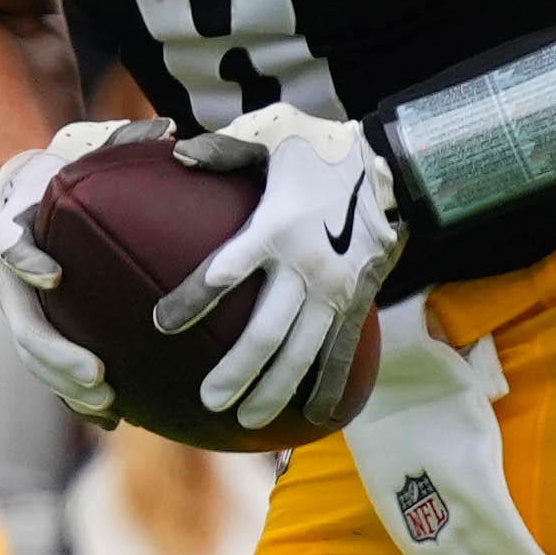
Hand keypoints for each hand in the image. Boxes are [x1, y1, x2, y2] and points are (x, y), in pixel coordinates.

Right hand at [0, 114, 170, 421]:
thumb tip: (170, 130)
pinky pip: (50, 368)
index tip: (54, 276)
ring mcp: (17, 306)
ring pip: (31, 355)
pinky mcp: (34, 327)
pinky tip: (116, 420)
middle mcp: (6, 274)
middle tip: (98, 376)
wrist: (28, 191)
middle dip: (55, 354)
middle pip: (20, 321)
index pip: (7, 244)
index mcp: (12, 226)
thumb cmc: (67, 166)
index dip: (26, 260)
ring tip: (109, 407)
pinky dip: (76, 395)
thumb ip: (121, 141)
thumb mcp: (87, 147)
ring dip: (65, 386)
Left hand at [152, 101, 397, 434]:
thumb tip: (178, 156)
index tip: (160, 325)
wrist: (394, 166)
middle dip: (235, 371)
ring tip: (245, 421)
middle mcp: (305, 266)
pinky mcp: (356, 303)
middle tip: (208, 400)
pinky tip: (308, 418)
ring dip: (273, 390)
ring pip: (301, 354)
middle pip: (265, 333)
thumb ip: (225, 149)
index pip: (225, 270)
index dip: (192, 299)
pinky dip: (325, 387)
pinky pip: (340, 353)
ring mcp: (334, 291)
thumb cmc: (321, 149)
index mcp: (276, 227)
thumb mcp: (273, 133)